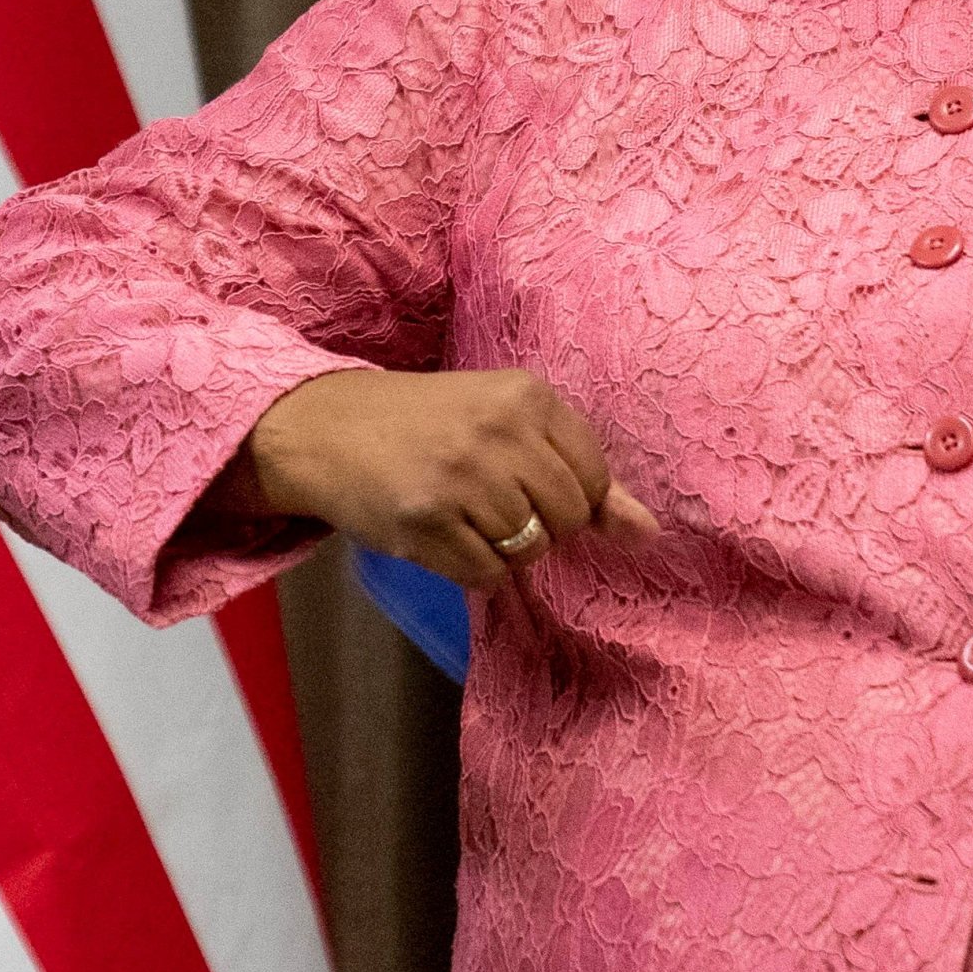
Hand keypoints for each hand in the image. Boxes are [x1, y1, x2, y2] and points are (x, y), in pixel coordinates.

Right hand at [235, 366, 654, 586]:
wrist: (324, 429)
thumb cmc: (425, 424)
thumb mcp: (504, 424)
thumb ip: (581, 474)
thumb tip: (648, 533)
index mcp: (526, 396)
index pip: (593, 478)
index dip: (567, 496)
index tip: (524, 481)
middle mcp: (499, 432)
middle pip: (566, 520)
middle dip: (536, 526)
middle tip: (487, 500)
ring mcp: (462, 479)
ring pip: (528, 552)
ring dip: (499, 548)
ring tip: (460, 514)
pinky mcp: (427, 522)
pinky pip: (486, 575)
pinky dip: (468, 567)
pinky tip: (439, 534)